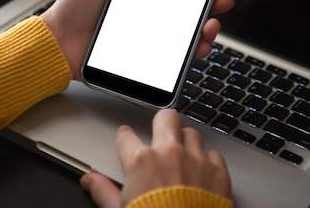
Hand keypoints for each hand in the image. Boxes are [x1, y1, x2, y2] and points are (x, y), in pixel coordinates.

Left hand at [41, 0, 234, 80]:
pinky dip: (190, 55)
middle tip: (222, 0)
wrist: (57, 42)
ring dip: (205, 30)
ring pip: (186, 36)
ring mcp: (147, 38)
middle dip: (211, 6)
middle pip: (187, 11)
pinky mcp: (143, 59)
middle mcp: (147, 16)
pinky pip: (173, 60)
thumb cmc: (72, 7)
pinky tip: (198, 48)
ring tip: (209, 26)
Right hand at [80, 109, 232, 206]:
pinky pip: (214, 155)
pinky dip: (209, 162)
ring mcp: (196, 160)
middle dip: (162, 123)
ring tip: (184, 158)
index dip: (125, 138)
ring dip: (186, 143)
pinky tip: (203, 174)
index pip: (126, 136)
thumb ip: (104, 192)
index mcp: (141, 162)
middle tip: (162, 134)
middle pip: (166, 118)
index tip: (127, 140)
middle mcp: (169, 153)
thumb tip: (91, 182)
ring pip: (192, 134)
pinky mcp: (218, 172)